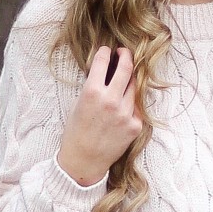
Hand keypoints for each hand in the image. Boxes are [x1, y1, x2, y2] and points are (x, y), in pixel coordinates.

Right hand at [57, 45, 141, 186]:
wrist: (84, 160)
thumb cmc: (76, 132)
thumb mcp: (78, 104)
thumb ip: (94, 86)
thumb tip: (106, 71)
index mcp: (92, 92)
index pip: (103, 61)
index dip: (106, 52)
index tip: (108, 50)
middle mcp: (111, 100)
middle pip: (126, 69)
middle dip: (126, 56)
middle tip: (124, 54)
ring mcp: (125, 113)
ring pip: (134, 87)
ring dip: (129, 81)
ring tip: (123, 80)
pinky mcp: (135, 125)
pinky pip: (136, 107)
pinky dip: (130, 104)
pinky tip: (121, 109)